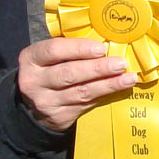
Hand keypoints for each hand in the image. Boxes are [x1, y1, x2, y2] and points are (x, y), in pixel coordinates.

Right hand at [18, 38, 138, 131]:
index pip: (53, 50)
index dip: (79, 48)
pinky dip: (105, 96)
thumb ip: (69, 49)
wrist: (34, 106)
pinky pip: (86, 105)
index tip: (101, 48)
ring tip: (128, 78)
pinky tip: (119, 89)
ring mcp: (46, 102)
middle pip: (69, 74)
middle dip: (97, 68)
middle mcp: (34, 81)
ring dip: (108, 84)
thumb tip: (105, 41)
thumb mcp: (50, 58)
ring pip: (81, 92)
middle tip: (120, 64)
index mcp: (30, 59)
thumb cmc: (49, 71)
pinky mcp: (59, 117)